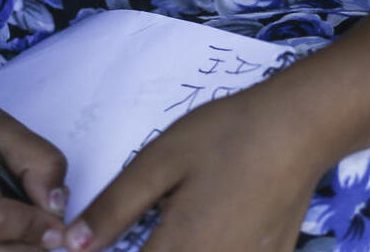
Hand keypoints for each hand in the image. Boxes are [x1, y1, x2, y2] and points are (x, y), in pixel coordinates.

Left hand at [60, 88, 319, 251]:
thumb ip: (114, 208)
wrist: (299, 129)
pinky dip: (204, 251)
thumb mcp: (160, 160)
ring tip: (171, 226)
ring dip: (172, 251)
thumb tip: (70, 246)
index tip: (94, 243)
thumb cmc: (225, 137)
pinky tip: (204, 228)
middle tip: (141, 225)